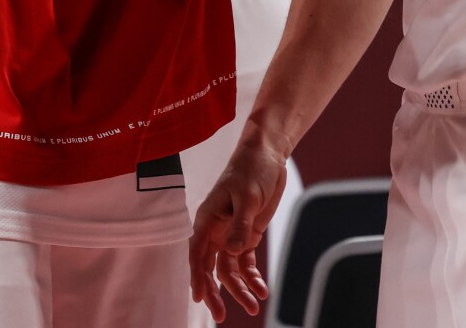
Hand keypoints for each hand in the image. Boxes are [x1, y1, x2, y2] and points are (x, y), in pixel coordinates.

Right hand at [190, 138, 287, 321]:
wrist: (268, 155)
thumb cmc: (251, 169)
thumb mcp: (247, 196)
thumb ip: (241, 225)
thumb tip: (232, 251)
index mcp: (208, 218)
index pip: (198, 252)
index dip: (197, 276)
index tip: (199, 297)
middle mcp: (216, 229)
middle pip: (211, 266)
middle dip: (216, 292)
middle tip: (220, 316)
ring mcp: (231, 233)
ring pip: (229, 269)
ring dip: (239, 288)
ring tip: (253, 306)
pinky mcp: (247, 234)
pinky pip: (246, 261)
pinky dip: (253, 276)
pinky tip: (262, 289)